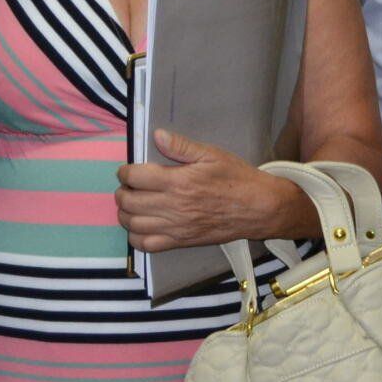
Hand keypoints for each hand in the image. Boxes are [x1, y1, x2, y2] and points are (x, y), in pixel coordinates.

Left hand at [115, 128, 302, 250]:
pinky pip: (146, 245)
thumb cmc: (236, 178)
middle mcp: (172, 206)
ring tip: (134, 204)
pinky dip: (136, 237)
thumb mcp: (212, 155)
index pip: (134, 177)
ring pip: (133, 224)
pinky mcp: (180, 242)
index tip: (129, 170)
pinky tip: (142, 225)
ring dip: (126, 213)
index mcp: (178, 181)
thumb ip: (181, 146)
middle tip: (130, 186)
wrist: (258, 208)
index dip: (125, 172)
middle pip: (129, 202)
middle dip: (123, 191)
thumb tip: (156, 135)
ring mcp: (175, 227)